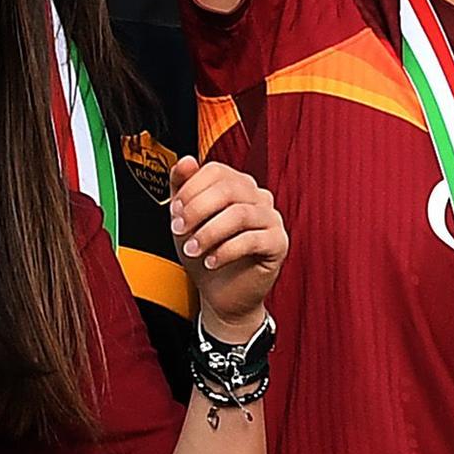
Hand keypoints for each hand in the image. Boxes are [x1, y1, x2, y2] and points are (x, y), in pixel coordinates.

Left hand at [172, 158, 286, 336]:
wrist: (219, 292)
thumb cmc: (205, 252)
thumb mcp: (186, 219)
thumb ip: (183, 188)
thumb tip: (186, 160)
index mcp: (238, 187)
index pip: (216, 171)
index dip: (191, 189)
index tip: (174, 211)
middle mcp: (258, 198)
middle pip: (229, 189)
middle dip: (197, 211)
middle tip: (179, 230)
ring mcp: (271, 220)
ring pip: (240, 214)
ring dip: (208, 234)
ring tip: (192, 251)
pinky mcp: (279, 244)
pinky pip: (253, 240)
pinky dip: (225, 251)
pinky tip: (211, 262)